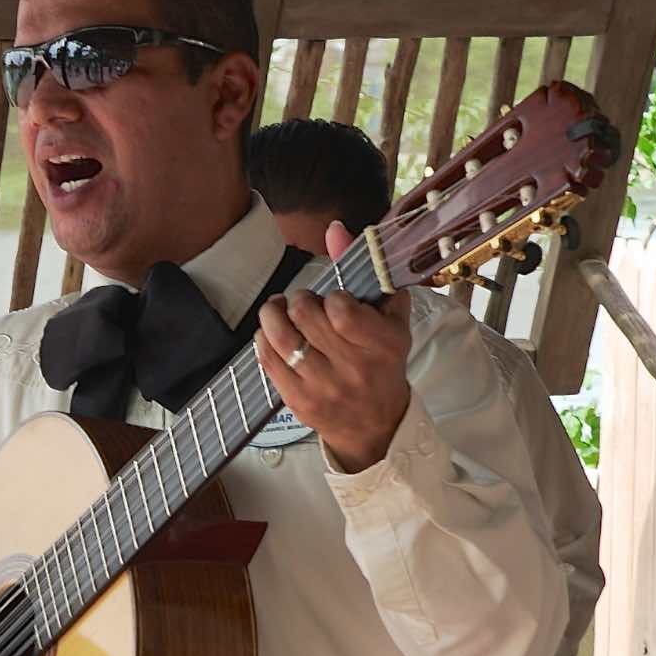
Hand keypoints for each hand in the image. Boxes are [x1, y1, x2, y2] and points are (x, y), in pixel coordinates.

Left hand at [256, 222, 414, 472]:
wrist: (375, 424)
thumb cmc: (383, 362)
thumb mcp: (391, 317)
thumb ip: (366, 270)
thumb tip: (334, 230)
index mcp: (381, 345)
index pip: (341, 311)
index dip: (330, 297)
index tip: (333, 298)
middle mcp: (352, 368)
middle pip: (305, 319)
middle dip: (299, 300)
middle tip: (302, 301)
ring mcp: (322, 387)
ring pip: (281, 340)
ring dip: (272, 315)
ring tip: (278, 309)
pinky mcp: (298, 402)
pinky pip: (268, 362)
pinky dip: (264, 340)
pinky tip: (271, 333)